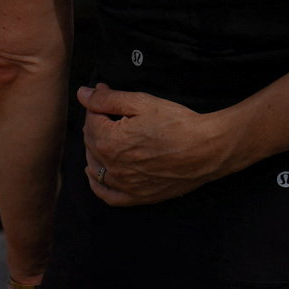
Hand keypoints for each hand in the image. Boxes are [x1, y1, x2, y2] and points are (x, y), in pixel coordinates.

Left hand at [78, 84, 241, 205]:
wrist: (205, 150)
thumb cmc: (176, 123)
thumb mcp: (141, 102)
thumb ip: (108, 99)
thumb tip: (82, 94)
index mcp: (109, 141)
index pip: (90, 120)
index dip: (97, 103)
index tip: (106, 92)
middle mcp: (112, 166)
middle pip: (90, 142)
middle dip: (96, 123)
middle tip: (109, 110)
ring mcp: (124, 184)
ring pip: (95, 167)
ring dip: (94, 149)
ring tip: (105, 135)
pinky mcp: (137, 196)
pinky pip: (107, 195)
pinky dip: (97, 184)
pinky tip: (96, 174)